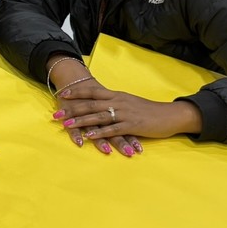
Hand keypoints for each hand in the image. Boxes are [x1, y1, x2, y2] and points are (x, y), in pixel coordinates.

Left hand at [52, 77, 199, 154]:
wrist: (170, 115)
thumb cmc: (148, 110)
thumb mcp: (128, 102)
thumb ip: (114, 102)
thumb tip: (100, 103)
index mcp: (116, 95)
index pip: (93, 91)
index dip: (77, 92)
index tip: (62, 94)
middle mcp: (118, 102)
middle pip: (91, 104)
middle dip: (72, 109)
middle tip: (57, 114)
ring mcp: (125, 113)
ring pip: (99, 116)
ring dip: (82, 121)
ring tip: (67, 125)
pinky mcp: (132, 125)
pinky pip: (113, 129)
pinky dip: (100, 133)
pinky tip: (89, 136)